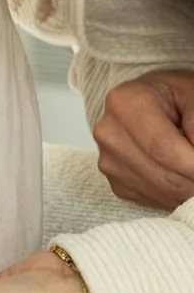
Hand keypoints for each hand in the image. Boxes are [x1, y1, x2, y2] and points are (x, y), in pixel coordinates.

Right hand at [94, 70, 193, 208]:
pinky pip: (152, 198)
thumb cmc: (174, 95)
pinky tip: (180, 173)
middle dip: (193, 179)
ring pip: (161, 191)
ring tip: (192, 167)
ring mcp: (108, 160)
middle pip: (163, 175)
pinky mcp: (115, 181)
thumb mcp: (193, 96)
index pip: (164, 150)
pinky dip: (174, 193)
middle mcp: (109, 133)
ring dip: (187, 188)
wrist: (151, 100)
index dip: (193, 166)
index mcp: (125, 103)